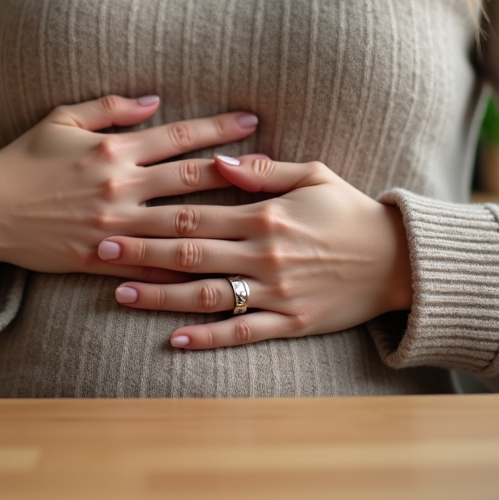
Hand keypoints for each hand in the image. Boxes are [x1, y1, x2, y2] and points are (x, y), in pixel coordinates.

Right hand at [0, 95, 259, 285]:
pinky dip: (183, 269)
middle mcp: (118, 187)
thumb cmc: (24, 159)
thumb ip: (111, 107)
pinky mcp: (100, 257)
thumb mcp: (62, 119)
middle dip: (236, 171)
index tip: (252, 120)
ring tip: (259, 220)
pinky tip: (216, 270)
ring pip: (179, 225)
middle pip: (190, 179)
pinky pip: (150, 265)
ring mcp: (112, 226)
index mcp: (113, 149)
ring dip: (222, 222)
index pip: (177, 136)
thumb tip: (156, 101)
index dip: (217, 128)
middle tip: (274, 168)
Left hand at [99, 154, 412, 348]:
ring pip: (206, 295)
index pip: (196, 213)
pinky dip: (206, 338)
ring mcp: (276, 292)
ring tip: (121, 294)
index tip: (114, 215)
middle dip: (141, 252)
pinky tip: (173, 339)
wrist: (399, 260)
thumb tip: (218, 160)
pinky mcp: (291, 323)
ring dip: (160, 295)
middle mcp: (265, 255)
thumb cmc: (352, 211)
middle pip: (190, 253)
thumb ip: (264, 170)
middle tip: (100, 250)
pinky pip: (240, 333)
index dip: (151, 215)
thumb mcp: (314, 174)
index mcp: (266, 215)